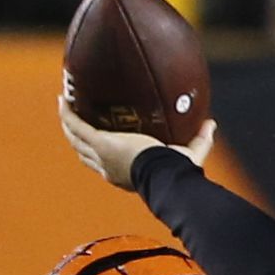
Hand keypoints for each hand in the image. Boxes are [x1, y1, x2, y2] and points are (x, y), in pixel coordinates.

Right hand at [58, 100, 214, 188]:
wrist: (163, 175)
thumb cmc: (175, 172)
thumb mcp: (189, 154)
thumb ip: (200, 140)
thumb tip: (211, 123)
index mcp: (122, 173)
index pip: (104, 164)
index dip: (97, 153)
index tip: (96, 141)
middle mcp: (106, 167)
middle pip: (84, 153)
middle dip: (76, 138)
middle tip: (74, 121)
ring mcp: (101, 155)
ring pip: (76, 139)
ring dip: (68, 124)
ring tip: (64, 105)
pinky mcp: (100, 142)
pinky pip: (77, 125)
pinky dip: (68, 113)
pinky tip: (63, 99)